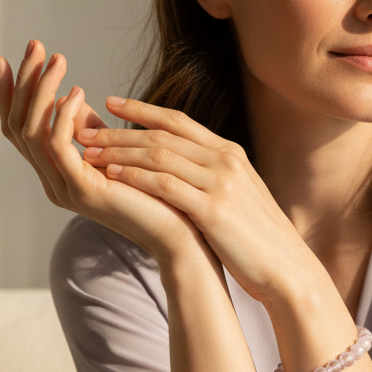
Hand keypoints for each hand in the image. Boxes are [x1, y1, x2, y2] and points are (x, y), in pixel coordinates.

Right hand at [0, 40, 213, 267]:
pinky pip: (60, 148)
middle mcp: (53, 181)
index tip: (6, 58)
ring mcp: (64, 188)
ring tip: (57, 60)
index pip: (19, 129)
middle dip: (23, 82)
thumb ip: (92, 132)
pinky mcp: (84, 191)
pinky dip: (63, 117)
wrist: (181, 233)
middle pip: (18, 126)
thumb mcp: (117, 153)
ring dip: (42, 91)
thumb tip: (74, 97)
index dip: (10, 93)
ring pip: (33, 133)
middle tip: (33, 45)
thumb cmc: (155, 193)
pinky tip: (77, 93)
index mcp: (57, 173)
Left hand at [78, 97, 324, 305]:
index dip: (142, 110)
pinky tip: (111, 176)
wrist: (286, 267)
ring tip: (88, 152)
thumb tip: (182, 169)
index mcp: (230, 153)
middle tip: (85, 130)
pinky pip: (165, 185)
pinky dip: (135, 177)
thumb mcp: (237, 195)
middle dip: (119, 131)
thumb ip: (211, 176)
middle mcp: (225, 160)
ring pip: (159, 155)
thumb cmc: (257, 237)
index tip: (111, 104)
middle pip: (163, 135)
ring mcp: (220, 183)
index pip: (179, 122)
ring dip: (119, 151)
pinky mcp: (213, 209)